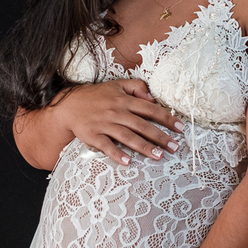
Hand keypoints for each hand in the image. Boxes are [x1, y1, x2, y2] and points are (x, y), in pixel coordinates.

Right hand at [56, 80, 185, 165]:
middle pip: (142, 125)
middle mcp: (116, 112)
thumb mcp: (116, 85)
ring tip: (159, 156)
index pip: (150, 109)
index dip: (166, 118)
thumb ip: (136, 87)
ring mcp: (104, 124)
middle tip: (174, 147)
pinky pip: (106, 146)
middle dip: (160, 137)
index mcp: (124, 100)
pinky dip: (117, 154)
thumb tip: (152, 97)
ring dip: (144, 147)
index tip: (179, 128)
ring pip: (127, 137)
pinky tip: (128, 162)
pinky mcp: (93, 135)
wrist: (68, 105)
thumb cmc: (95, 96)